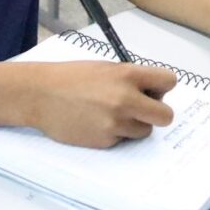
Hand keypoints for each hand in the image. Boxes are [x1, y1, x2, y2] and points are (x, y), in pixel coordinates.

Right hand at [26, 61, 176, 147]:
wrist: (40, 94)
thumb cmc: (72, 77)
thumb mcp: (106, 68)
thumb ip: (131, 78)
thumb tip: (153, 93)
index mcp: (127, 75)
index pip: (169, 81)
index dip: (162, 87)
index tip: (152, 90)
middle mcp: (125, 99)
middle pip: (166, 116)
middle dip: (157, 113)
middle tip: (142, 108)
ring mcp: (115, 123)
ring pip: (145, 131)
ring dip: (135, 124)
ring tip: (113, 114)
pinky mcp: (105, 141)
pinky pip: (123, 139)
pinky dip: (115, 133)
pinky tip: (97, 122)